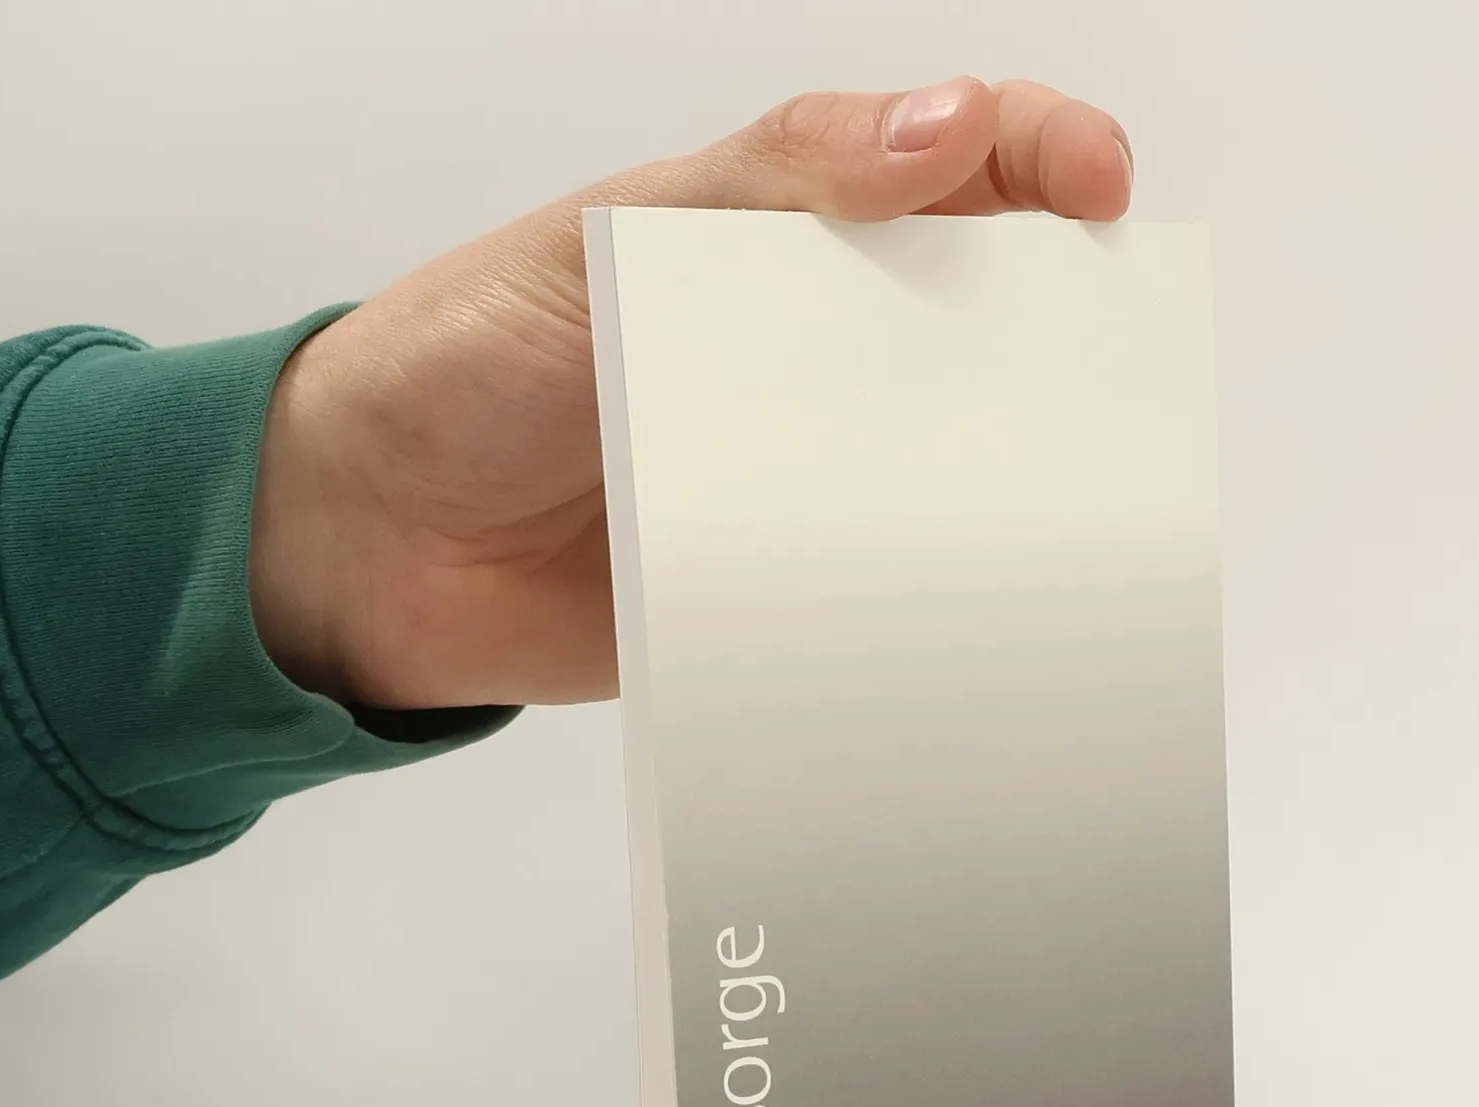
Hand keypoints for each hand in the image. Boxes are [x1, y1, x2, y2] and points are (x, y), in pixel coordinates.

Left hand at [248, 78, 1134, 711]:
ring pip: (960, 462)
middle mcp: (817, 347)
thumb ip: (766, 184)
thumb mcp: (604, 241)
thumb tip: (942, 131)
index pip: (954, 161)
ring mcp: (810, 467)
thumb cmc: (467, 360)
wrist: (377, 549)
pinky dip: (937, 593)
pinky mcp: (790, 578)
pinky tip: (970, 603)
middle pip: (990, 319)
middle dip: (1068, 334)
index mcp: (782, 231)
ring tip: (1057, 504)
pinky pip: (890, 583)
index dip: (1047, 154)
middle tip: (1102, 372)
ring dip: (1015, 480)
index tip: (1098, 193)